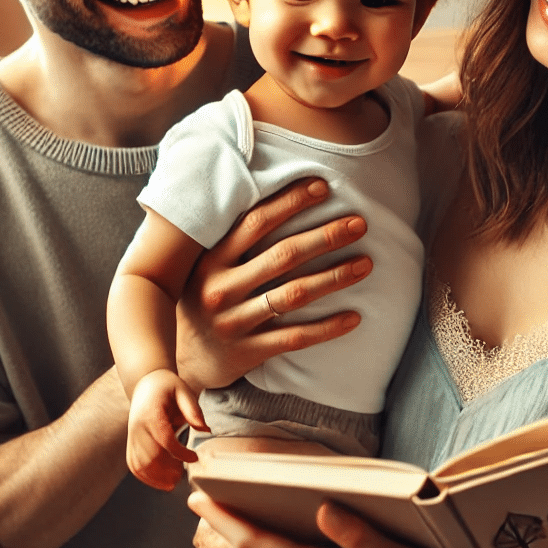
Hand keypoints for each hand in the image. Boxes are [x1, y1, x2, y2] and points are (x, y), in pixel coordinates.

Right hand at [127, 369, 204, 490]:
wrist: (146, 382)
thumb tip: (205, 429)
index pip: (165, 439)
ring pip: (140, 464)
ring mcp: (132, 436)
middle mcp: (137, 427)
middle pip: (150, 456)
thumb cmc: (167, 386)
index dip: (180, 453)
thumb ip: (193, 410)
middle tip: (183, 475)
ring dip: (155, 477)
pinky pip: (133, 464)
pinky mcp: (131, 442)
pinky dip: (144, 476)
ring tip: (173, 481)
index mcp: (151, 413)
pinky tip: (159, 481)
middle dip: (167, 470)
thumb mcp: (184, 391)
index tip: (194, 458)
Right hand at [176, 178, 371, 389]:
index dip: (289, 203)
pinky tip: (354, 317)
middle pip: (282, 257)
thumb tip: (276, 193)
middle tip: (359, 224)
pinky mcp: (248, 352)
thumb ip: (232, 239)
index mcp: (210, 260)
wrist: (181, 360)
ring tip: (365, 264)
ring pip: (293, 295)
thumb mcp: (204, 266)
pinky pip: (295, 337)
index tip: (323, 187)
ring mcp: (234, 322)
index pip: (255, 223)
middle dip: (324, 237)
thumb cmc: (202, 299)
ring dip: (333, 278)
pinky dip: (327, 328)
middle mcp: (220, 288)